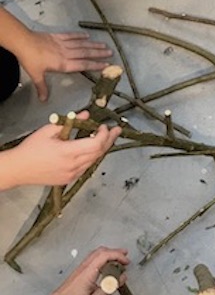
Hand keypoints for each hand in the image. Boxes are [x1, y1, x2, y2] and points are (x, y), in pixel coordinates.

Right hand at [1, 111, 120, 188]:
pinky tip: (93, 149)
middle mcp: (72, 165)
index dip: (104, 134)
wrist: (18, 169)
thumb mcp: (49, 130)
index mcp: (67, 152)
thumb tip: (86, 115)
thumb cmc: (31, 149)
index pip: (95, 144)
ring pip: (95, 160)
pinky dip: (92, 156)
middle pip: (99, 152)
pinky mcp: (70, 179)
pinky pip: (87, 167)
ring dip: (102, 148)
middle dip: (109, 140)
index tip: (105, 126)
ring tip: (106, 137)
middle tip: (116, 130)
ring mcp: (72, 174)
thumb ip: (70, 122)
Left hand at [15, 32, 111, 101]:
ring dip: (93, 45)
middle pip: (85, 53)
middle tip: (111, 53)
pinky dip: (79, 35)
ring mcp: (63, 44)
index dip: (95, 65)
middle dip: (99, 54)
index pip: (83, 65)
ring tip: (104, 45)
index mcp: (63, 64)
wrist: (23, 42)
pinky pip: (71, 36)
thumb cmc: (30, 59)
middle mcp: (66, 53)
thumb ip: (42, 87)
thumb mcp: (36, 75)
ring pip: (81, 45)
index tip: (106, 65)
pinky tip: (87, 36)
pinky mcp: (57, 37)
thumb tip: (43, 99)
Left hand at [31, 247, 129, 294]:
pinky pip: (92, 260)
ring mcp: (79, 270)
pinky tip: (106, 269)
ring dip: (108, 255)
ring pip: (95, 254)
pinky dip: (102, 260)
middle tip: (125, 258)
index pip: (105, 255)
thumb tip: (121, 278)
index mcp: (88, 273)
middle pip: (100, 251)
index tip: (126, 262)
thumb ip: (110, 288)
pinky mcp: (77, 274)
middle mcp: (83, 268)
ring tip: (118, 262)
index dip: (118, 256)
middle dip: (115, 252)